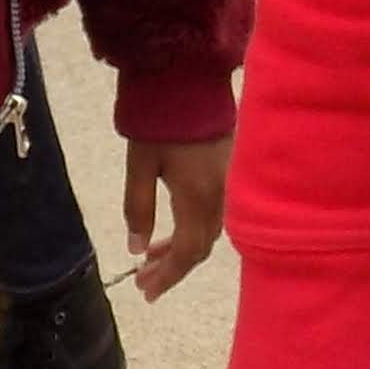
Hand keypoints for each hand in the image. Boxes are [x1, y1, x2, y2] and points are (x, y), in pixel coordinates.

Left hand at [125, 133, 229, 295]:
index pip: (188, 252)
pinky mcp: (232, 170)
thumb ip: (138, 208)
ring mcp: (231, 182)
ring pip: (210, 232)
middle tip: (143, 281)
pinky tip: (173, 229)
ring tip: (150, 257)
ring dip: (182, 249)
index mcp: (198, 196)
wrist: (189, 76)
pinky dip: (194, 229)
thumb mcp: (139, 164)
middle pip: (201, 247)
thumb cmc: (159, 119)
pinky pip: (217, 214)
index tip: (145, 292)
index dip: (168, 276)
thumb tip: (136, 249)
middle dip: (173, 268)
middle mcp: (222, 195)